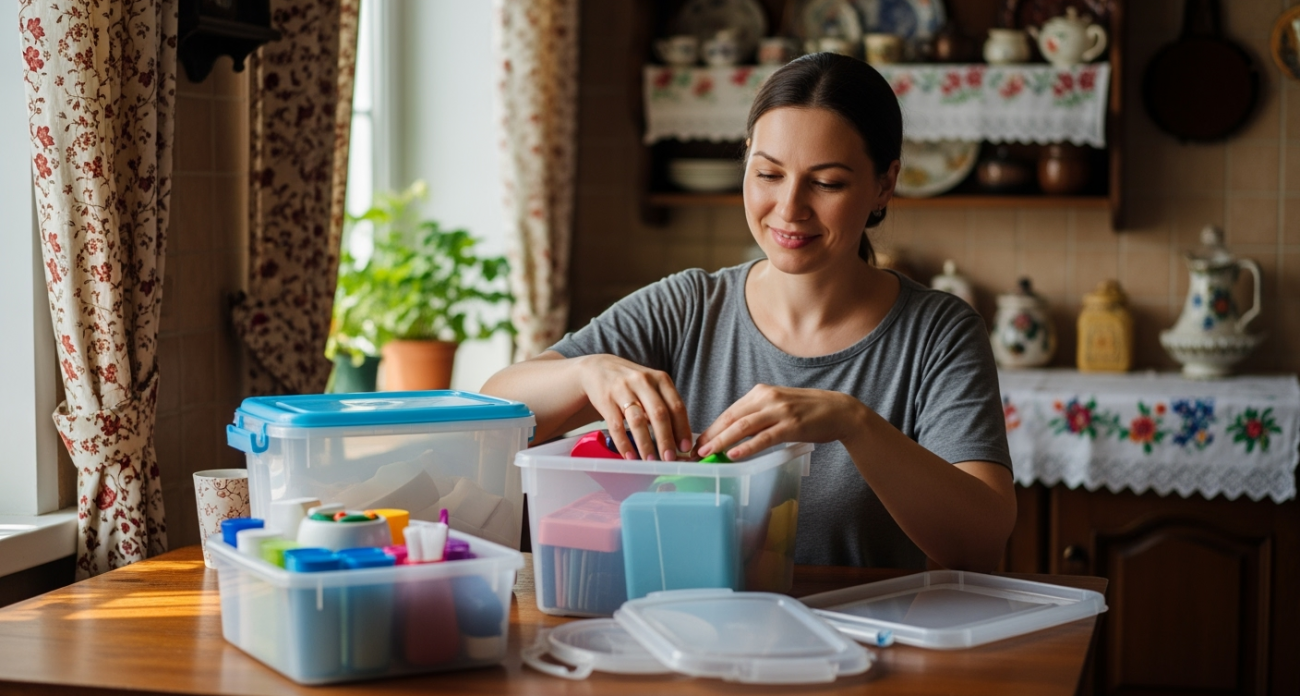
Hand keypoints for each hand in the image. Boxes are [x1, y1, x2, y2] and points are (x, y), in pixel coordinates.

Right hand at [576, 354, 692, 460]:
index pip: (676, 406)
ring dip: (646, 444)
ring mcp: (623, 390)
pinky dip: (624, 444)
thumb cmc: (631, 382)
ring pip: (638, 421)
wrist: (598, 369)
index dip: (682, 429)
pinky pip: (617, 426)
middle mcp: (643, 382)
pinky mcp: (606, 400)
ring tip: (651, 461)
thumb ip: (664, 405)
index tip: (685, 448)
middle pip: (659, 414)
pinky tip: (630, 456)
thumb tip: (678, 438)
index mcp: (660, 379)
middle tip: (669, 459)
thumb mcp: (652, 386)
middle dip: (666, 439)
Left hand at [695, 384, 865, 459]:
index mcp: (760, 392)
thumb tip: (731, 434)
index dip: (711, 428)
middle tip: (695, 452)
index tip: (697, 443)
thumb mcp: (777, 406)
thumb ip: (757, 415)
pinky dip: (747, 447)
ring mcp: (779, 411)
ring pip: (743, 427)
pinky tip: (733, 454)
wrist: (839, 411)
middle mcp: (767, 398)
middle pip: (731, 418)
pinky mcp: (791, 425)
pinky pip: (764, 438)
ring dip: (722, 441)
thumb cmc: (807, 411)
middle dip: (711, 435)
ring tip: (707, 453)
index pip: (729, 411)